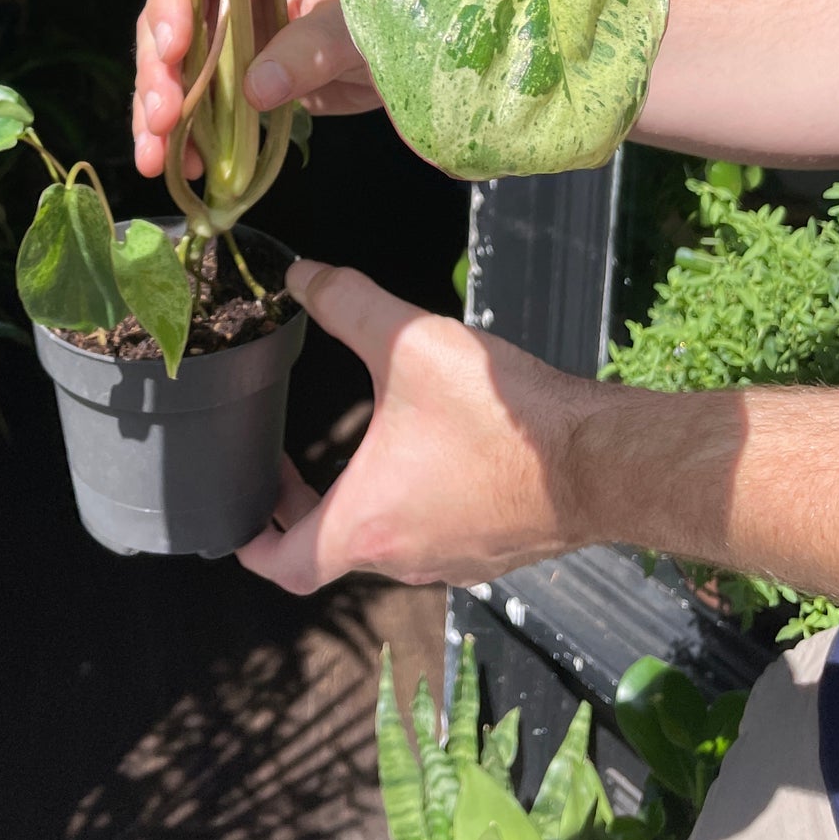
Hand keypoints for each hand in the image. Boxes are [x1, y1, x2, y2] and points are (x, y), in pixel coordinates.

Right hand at [132, 0, 379, 178]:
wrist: (427, 64)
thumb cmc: (401, 17)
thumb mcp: (360, 27)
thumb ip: (310, 49)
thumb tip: (255, 89)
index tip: (173, 48)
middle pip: (172, 16)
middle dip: (160, 70)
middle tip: (163, 119)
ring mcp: (235, 34)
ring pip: (175, 67)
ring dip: (158, 112)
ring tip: (155, 157)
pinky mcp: (240, 80)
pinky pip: (200, 104)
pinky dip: (187, 136)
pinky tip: (185, 166)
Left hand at [237, 262, 593, 591]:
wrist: (599, 460)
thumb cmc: (500, 415)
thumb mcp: (408, 341)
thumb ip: (345, 302)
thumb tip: (301, 275)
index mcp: (365, 524)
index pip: (285, 564)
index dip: (252, 540)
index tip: (240, 514)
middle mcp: (403, 558)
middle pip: (331, 551)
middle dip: (305, 510)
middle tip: (291, 467)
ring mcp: (454, 560)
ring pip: (387, 544)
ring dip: (363, 506)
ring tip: (360, 452)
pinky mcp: (495, 549)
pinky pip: (437, 536)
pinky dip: (416, 506)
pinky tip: (432, 456)